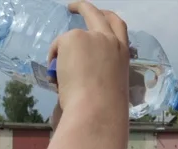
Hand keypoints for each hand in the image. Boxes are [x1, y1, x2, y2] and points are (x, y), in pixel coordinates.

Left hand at [48, 1, 129, 115]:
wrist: (96, 110)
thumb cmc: (104, 107)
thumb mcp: (110, 84)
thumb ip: (101, 70)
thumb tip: (83, 72)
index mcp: (123, 53)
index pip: (118, 26)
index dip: (107, 18)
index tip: (101, 15)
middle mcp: (109, 40)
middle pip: (97, 14)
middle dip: (84, 7)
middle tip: (73, 7)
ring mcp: (91, 37)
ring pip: (72, 36)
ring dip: (63, 48)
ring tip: (58, 66)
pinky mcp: (73, 38)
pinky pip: (58, 46)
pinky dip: (55, 58)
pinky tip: (57, 75)